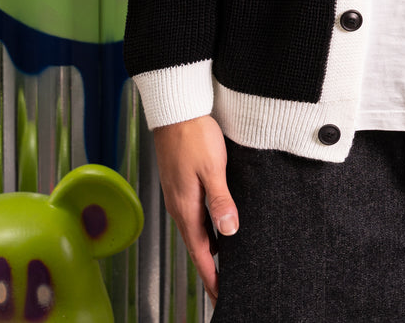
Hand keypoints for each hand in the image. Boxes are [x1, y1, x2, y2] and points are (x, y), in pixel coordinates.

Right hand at [153, 115, 238, 300]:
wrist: (176, 109)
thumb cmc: (194, 134)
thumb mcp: (212, 168)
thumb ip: (220, 200)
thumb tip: (229, 231)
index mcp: (186, 207)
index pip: (200, 251)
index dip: (210, 274)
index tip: (219, 295)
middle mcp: (179, 205)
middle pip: (196, 245)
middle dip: (209, 268)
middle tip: (222, 287)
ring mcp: (178, 194)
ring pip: (194, 230)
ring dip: (206, 249)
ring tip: (221, 264)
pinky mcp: (181, 183)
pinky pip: (193, 215)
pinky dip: (204, 229)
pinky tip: (215, 227)